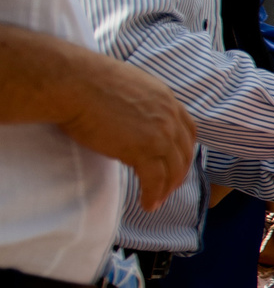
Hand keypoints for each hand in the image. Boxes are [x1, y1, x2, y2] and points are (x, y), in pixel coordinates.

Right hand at [58, 57, 195, 209]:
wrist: (73, 83)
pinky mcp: (143, 150)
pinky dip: (153, 195)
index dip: (184, 149)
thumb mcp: (126, 88)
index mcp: (165, 99)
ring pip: (171, 170)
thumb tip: (129, 119)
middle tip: (169, 188)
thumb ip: (138, 105)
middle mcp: (168, 116)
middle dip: (178, 173)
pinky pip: (154, 180)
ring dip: (165, 189)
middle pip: (183, 152)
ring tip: (157, 201)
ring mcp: (159, 134)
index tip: (177, 163)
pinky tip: (147, 205)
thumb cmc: (86, 82)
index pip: (187, 130)